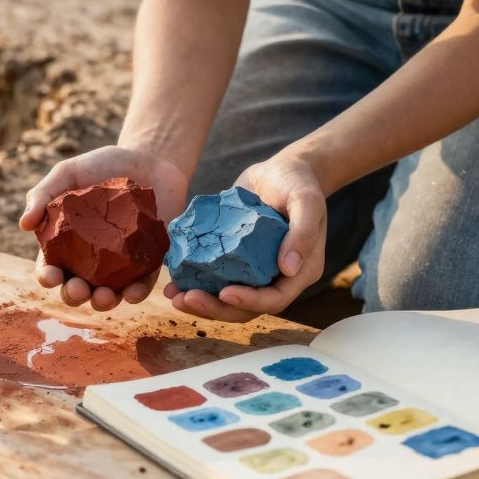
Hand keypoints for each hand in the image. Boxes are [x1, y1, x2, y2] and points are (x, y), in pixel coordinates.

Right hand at [20, 145, 188, 311]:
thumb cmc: (102, 166)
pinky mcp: (146, 262)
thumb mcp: (67, 173)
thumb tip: (23, 224)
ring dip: (103, 302)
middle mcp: (90, 260)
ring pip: (107, 293)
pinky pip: (141, 284)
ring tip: (104, 296)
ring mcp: (119, 264)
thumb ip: (42, 194)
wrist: (148, 159)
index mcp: (66, 243)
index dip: (47, 276)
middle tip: (78, 289)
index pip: (50, 267)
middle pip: (76, 287)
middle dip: (73, 295)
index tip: (51, 276)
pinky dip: (136, 293)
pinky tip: (133, 293)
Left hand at [164, 151, 327, 321]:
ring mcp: (253, 271)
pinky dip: (195, 282)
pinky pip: (215, 278)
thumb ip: (303, 232)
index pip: (275, 299)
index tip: (225, 294)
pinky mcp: (234, 260)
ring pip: (227, 299)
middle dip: (215, 308)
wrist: (282, 170)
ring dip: (201, 302)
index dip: (250, 301)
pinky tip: (172, 281)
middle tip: (186, 299)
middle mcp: (276, 278)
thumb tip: (289, 269)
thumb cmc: (298, 183)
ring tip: (174, 296)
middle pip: (246, 307)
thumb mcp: (306, 200)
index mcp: (299, 272)